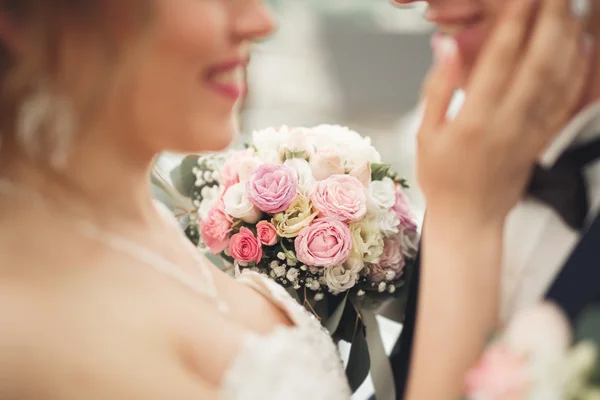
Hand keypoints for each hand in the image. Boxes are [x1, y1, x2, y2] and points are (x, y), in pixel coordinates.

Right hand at [417, 0, 591, 227]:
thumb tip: (445, 46)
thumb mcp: (425, 134)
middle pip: (536, 62)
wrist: (469, 218)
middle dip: (547, 20)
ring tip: (568, 9)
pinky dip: (576, 72)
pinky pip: (565, 102)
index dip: (512, 23)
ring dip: (566, 39)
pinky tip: (579, 47)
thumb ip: (437, 88)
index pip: (497, 61)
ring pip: (557, 79)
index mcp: (472, 121)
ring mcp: (530, 134)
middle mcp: (507, 125)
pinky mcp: (543, 141)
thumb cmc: (441, 178)